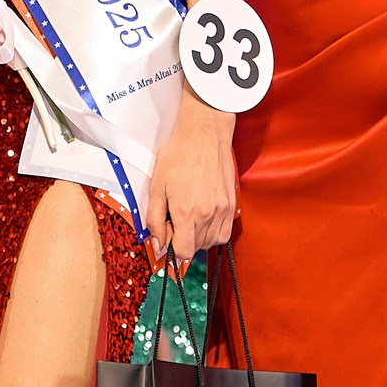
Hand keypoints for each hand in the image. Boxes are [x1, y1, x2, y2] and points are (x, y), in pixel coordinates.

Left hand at [146, 96, 236, 266]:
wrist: (204, 134)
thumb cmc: (178, 155)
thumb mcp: (156, 187)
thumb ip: (154, 220)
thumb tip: (157, 245)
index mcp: (187, 212)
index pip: (183, 252)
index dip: (172, 248)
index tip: (168, 234)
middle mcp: (208, 215)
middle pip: (196, 248)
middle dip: (183, 240)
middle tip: (176, 218)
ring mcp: (223, 210)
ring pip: (212, 242)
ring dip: (199, 237)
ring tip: (190, 216)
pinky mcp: (232, 204)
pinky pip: (225, 232)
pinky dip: (214, 231)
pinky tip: (204, 217)